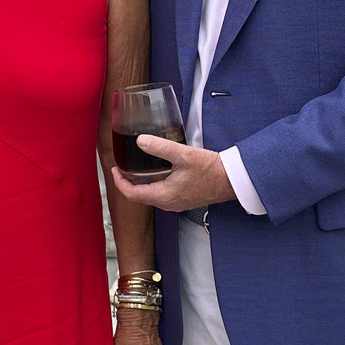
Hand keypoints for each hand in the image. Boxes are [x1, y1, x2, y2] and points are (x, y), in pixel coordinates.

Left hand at [111, 138, 235, 214]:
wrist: (231, 180)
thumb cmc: (210, 171)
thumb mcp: (183, 155)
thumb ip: (160, 147)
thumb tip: (140, 141)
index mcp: (163, 196)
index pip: (132, 194)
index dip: (119, 182)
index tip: (114, 170)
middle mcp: (168, 204)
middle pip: (139, 196)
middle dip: (128, 182)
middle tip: (123, 168)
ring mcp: (176, 203)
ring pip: (151, 196)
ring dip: (141, 184)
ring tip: (136, 169)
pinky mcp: (183, 200)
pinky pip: (162, 195)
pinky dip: (153, 185)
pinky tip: (157, 173)